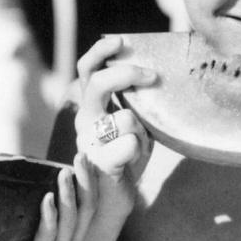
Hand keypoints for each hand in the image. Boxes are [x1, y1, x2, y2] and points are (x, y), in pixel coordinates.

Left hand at [0, 160, 94, 240]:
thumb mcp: (39, 230)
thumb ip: (48, 210)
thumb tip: (43, 175)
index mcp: (75, 238)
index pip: (90, 205)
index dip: (91, 181)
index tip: (86, 157)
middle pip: (86, 210)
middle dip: (85, 182)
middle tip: (81, 157)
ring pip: (70, 221)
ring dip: (68, 195)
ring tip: (64, 173)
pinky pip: (48, 236)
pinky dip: (49, 216)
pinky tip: (47, 199)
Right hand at [73, 36, 155, 183]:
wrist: (112, 199)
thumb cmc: (125, 156)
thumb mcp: (132, 122)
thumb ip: (133, 100)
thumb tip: (155, 74)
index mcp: (90, 105)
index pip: (87, 68)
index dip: (101, 52)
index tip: (121, 41)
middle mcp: (84, 119)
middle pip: (98, 82)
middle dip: (127, 74)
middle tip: (152, 76)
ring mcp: (89, 140)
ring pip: (125, 116)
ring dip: (143, 129)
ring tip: (142, 143)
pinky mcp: (100, 161)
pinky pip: (130, 144)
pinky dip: (139, 148)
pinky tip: (135, 157)